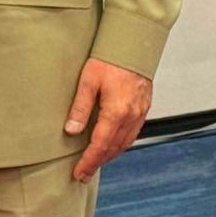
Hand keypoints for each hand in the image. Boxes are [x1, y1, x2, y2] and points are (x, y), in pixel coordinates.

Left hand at [64, 58, 151, 180]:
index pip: (100, 145)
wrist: (133, 44)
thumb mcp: (88, 80)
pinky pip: (133, 133)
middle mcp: (131, 117)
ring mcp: (140, 113)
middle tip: (84, 172)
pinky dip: (121, 143)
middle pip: (114, 148)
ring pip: (125, 143)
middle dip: (98, 162)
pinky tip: (112, 143)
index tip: (79, 173)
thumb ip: (80, 107)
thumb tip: (71, 131)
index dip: (89, 161)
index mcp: (116, 112)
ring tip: (96, 161)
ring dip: (110, 155)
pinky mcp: (144, 108)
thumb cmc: (109, 58)